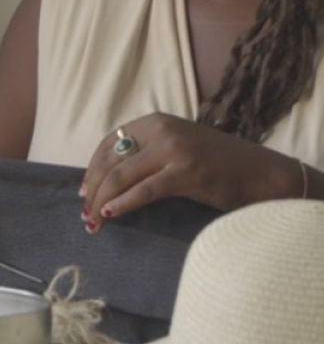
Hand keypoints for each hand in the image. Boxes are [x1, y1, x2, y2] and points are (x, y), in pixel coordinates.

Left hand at [80, 112, 300, 227]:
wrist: (260, 173)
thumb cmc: (215, 164)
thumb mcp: (175, 146)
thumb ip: (145, 153)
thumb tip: (105, 179)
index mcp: (155, 121)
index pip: (108, 144)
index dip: (91, 169)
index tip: (83, 191)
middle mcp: (161, 130)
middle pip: (110, 162)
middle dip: (92, 190)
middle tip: (84, 213)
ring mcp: (173, 150)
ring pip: (121, 177)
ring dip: (101, 202)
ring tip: (93, 222)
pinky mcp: (186, 172)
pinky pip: (143, 191)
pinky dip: (122, 204)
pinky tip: (111, 215)